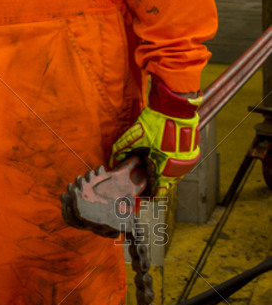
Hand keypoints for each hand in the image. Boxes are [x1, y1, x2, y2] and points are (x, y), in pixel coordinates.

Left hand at [110, 77, 200, 195]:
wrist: (175, 109)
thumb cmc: (153, 124)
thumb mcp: (132, 138)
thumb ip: (121, 152)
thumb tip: (112, 162)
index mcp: (164, 169)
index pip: (159, 193)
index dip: (149, 195)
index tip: (141, 194)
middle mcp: (178, 169)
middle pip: (166, 184)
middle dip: (154, 182)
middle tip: (143, 177)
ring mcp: (188, 162)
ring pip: (174, 175)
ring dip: (164, 173)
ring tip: (152, 165)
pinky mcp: (193, 154)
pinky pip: (181, 166)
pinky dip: (172, 164)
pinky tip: (162, 156)